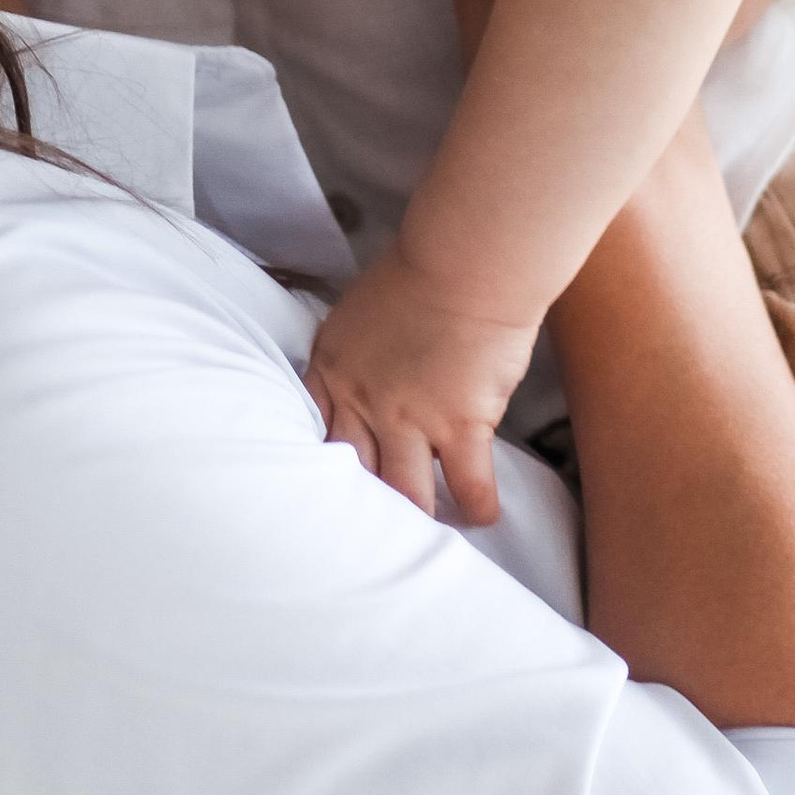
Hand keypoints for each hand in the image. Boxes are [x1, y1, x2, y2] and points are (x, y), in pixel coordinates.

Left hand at [303, 237, 535, 526]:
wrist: (468, 262)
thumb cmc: (424, 269)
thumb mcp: (363, 307)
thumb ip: (359, 349)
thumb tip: (371, 373)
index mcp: (333, 366)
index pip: (312, 429)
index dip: (319, 464)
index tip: (328, 487)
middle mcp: (362, 401)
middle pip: (351, 472)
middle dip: (361, 505)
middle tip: (371, 530)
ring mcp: (409, 420)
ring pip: (404, 496)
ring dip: (416, 517)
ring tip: (425, 532)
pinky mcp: (458, 428)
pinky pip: (468, 487)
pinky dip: (478, 506)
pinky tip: (483, 514)